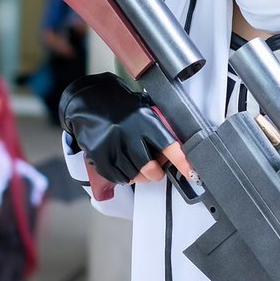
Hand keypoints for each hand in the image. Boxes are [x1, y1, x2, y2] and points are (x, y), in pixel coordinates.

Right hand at [59, 72, 193, 183]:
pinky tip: (124, 165)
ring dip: (139, 176)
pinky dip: (125, 177)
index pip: (168, 145)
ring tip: (136, 163)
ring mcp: (111, 145)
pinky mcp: (98, 155)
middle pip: (149, 169)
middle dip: (155, 173)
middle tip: (155, 169)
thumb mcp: (144, 110)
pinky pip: (118, 178)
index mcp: (145, 121)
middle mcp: (128, 133)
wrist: (88, 102)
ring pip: (134, 176)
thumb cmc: (121, 108)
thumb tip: (180, 150)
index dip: (182, 162)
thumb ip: (160, 128)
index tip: (192, 173)